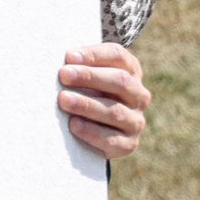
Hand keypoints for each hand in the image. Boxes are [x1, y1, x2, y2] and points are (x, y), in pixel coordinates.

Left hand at [59, 43, 148, 160]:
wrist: (96, 135)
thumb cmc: (85, 96)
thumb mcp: (86, 79)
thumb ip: (78, 68)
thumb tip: (61, 61)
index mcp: (130, 72)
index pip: (118, 56)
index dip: (95, 55)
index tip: (69, 57)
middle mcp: (138, 96)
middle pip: (120, 81)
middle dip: (90, 77)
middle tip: (63, 75)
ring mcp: (135, 121)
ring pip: (115, 111)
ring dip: (87, 104)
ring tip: (63, 99)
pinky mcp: (127, 144)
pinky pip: (111, 139)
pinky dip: (91, 132)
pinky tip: (73, 125)